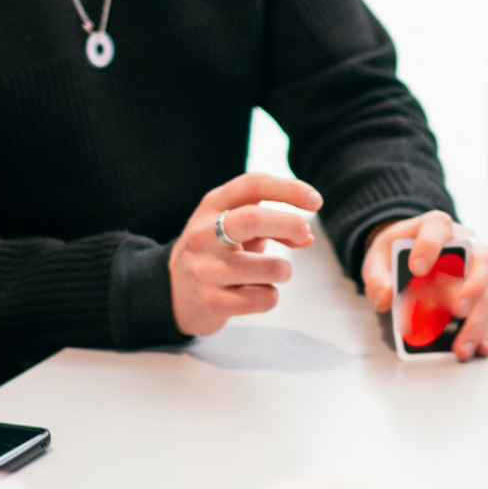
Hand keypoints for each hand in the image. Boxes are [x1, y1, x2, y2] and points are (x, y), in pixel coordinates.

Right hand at [172, 173, 324, 335]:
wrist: (172, 293)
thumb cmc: (215, 253)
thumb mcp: (234, 227)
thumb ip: (269, 224)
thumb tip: (306, 236)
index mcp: (211, 206)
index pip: (252, 185)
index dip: (289, 189)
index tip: (315, 201)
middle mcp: (203, 234)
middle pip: (254, 219)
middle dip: (291, 224)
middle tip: (304, 234)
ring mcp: (204, 269)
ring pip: (271, 269)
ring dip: (283, 271)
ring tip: (268, 273)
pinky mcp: (211, 302)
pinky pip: (264, 299)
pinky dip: (269, 296)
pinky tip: (252, 294)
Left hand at [361, 211, 487, 360]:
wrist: (410, 252)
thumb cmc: (397, 252)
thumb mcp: (378, 258)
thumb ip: (376, 276)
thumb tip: (384, 298)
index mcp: (436, 227)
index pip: (437, 227)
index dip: (430, 245)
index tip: (417, 268)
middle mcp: (465, 244)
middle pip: (481, 261)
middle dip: (472, 287)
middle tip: (458, 311)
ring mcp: (476, 269)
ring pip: (487, 292)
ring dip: (477, 321)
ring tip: (463, 347)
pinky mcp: (480, 291)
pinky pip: (487, 311)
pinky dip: (484, 330)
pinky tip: (479, 347)